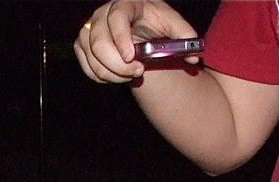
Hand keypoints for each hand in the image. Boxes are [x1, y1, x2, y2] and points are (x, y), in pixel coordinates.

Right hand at [74, 0, 199, 83]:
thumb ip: (186, 37)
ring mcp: (91, 28)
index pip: (117, 17)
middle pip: (98, 40)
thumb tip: (194, 56)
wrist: (143, 28)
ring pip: (90, 54)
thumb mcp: (175, 25)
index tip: (131, 58)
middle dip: (117, 63)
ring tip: (131, 76)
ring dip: (110, 72)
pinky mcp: (84, 44)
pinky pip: (86, 64)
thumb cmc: (158, 24)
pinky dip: (100, 76)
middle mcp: (103, 13)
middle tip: (139, 72)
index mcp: (125, 3)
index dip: (121, 38)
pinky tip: (117, 77)